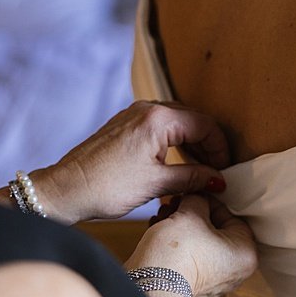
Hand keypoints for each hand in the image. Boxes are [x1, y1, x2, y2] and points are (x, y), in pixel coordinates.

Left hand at [30, 101, 230, 225]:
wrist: (68, 188)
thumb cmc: (107, 186)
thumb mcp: (156, 184)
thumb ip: (192, 177)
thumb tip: (218, 179)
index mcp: (157, 118)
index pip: (204, 124)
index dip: (220, 148)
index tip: (226, 171)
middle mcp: (146, 108)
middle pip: (191, 119)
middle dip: (208, 144)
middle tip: (217, 172)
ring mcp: (133, 114)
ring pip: (175, 122)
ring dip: (191, 143)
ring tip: (201, 171)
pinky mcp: (124, 125)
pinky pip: (158, 127)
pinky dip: (173, 142)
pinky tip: (177, 164)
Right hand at [126, 195, 257, 296]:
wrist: (153, 284)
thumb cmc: (179, 251)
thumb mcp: (192, 211)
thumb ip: (200, 198)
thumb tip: (198, 196)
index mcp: (246, 254)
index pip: (232, 216)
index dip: (210, 201)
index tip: (195, 194)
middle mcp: (235, 272)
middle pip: (215, 229)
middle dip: (193, 213)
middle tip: (176, 202)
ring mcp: (214, 281)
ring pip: (201, 241)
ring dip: (182, 224)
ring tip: (164, 214)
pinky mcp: (194, 285)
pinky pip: (191, 255)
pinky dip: (178, 241)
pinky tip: (161, 228)